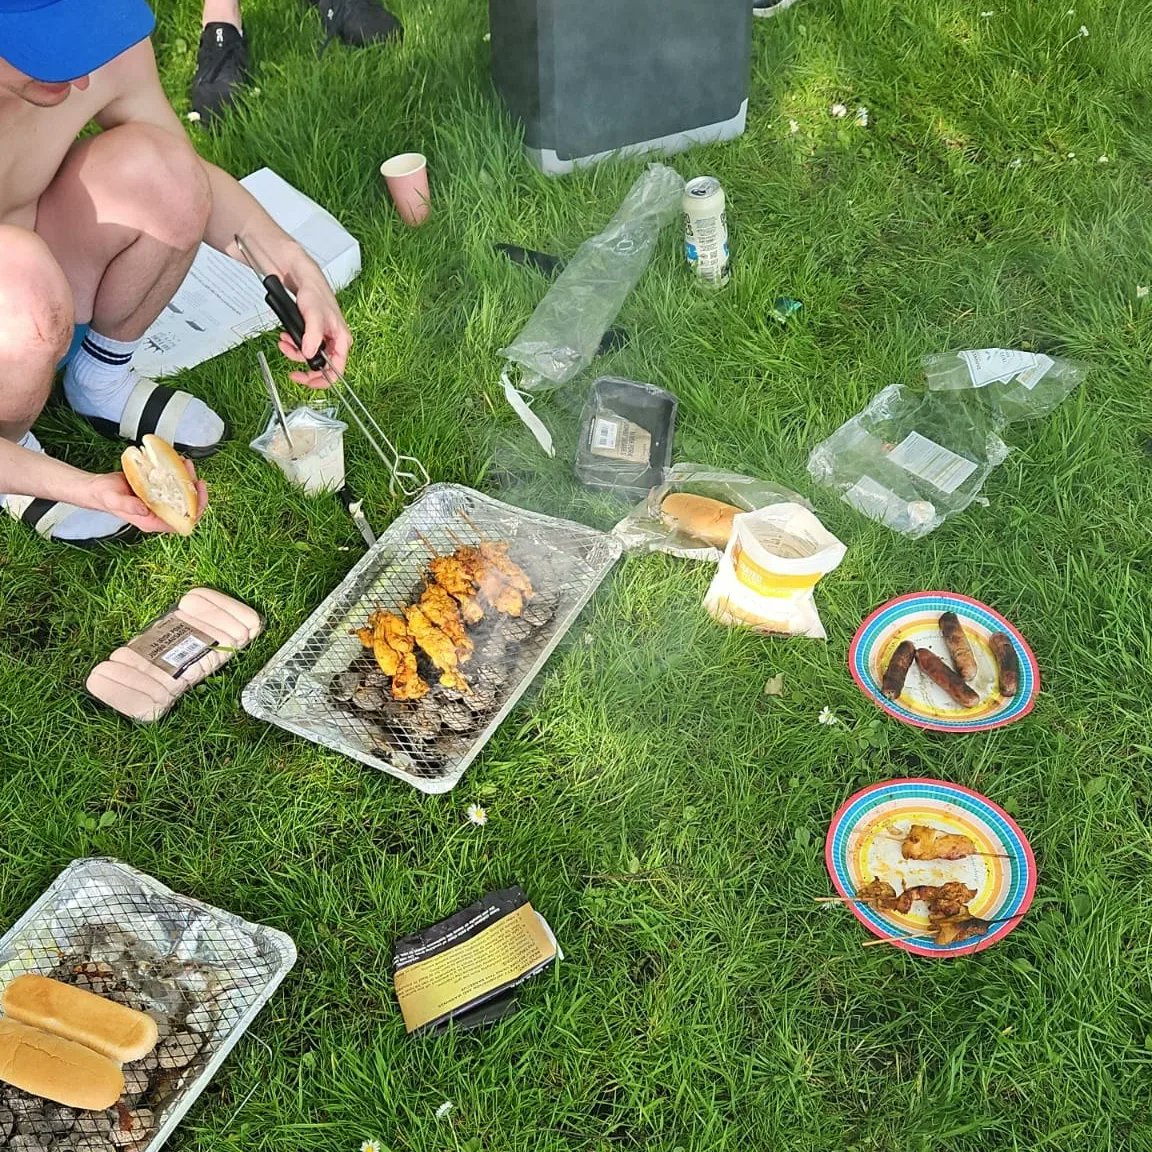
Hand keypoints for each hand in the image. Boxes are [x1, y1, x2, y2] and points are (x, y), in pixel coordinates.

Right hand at [82, 460, 207, 534]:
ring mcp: (160, 502)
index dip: (196, 510)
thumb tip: (145, 510)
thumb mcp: (114, 500)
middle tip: (194, 475)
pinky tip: (177, 463)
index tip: (199, 494)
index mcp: (152, 521)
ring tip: (186, 464)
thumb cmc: (104, 496)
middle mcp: (160, 513)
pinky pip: (174, 485)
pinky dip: (178, 474)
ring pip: (183, 495)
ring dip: (187, 480)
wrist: (97, 488)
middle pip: (188, 507)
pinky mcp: (158, 491)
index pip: (183, 522)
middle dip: (195, 492)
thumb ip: (128, 506)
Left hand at [277, 248, 352, 387]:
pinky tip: (285, 337)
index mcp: (341, 339)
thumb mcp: (314, 313)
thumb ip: (312, 335)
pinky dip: (291, 344)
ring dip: (294, 353)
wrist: (300, 276)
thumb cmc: (314, 289)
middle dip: (303, 364)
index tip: (306, 381)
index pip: (337, 370)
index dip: (322, 380)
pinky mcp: (311, 333)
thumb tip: (310, 354)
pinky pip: (301, 346)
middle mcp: (333, 340)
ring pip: (309, 356)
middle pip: (321, 366)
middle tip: (292, 367)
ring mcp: (322, 337)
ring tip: (284, 343)